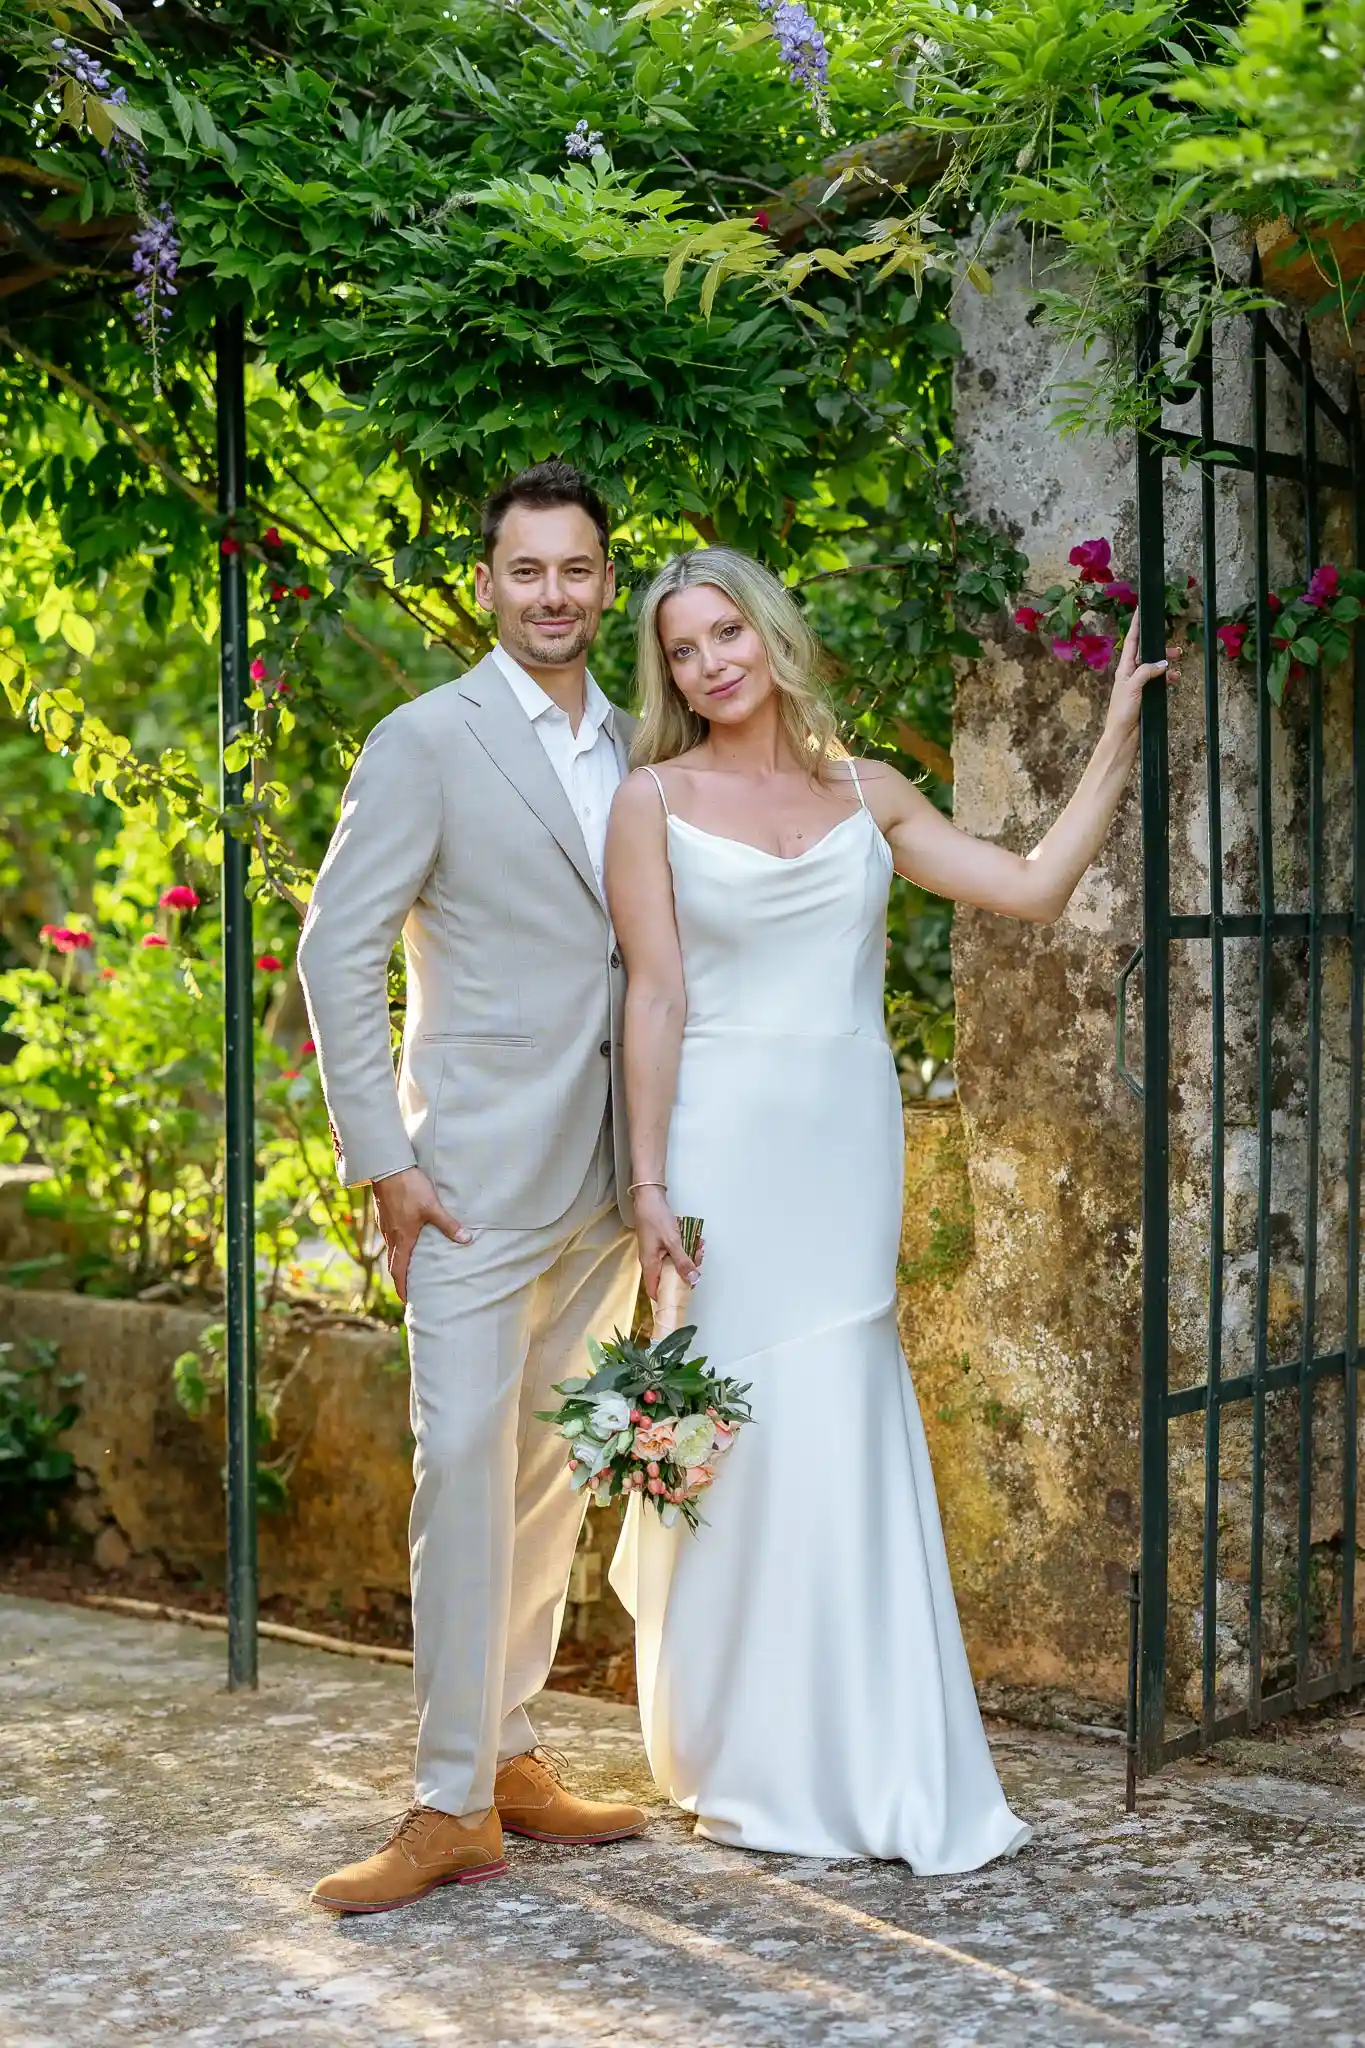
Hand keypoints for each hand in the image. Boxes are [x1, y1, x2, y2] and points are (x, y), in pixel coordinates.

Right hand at [372, 1166, 469, 1303]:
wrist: (387, 1167)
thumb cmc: (409, 1188)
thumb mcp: (432, 1207)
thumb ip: (448, 1224)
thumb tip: (466, 1239)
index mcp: (402, 1238)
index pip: (399, 1270)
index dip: (402, 1286)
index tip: (406, 1300)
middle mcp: (390, 1235)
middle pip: (393, 1263)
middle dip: (400, 1278)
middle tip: (408, 1289)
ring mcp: (385, 1224)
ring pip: (391, 1248)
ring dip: (398, 1260)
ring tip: (409, 1266)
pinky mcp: (384, 1214)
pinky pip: (389, 1235)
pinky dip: (397, 1244)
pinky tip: (405, 1238)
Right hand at [632, 1185, 700, 1301]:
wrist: (649, 1198)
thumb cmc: (656, 1218)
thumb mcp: (673, 1242)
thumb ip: (683, 1262)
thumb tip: (692, 1280)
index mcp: (650, 1265)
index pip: (656, 1292)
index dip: (668, 1298)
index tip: (684, 1298)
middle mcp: (650, 1262)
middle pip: (668, 1278)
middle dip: (685, 1274)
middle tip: (698, 1265)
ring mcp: (655, 1253)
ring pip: (673, 1265)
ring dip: (687, 1259)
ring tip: (699, 1249)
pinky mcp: (660, 1245)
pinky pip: (673, 1254)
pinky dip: (684, 1250)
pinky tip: (694, 1242)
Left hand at [1107, 608, 1178, 741]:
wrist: (1123, 736)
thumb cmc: (1123, 712)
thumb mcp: (1132, 687)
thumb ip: (1146, 671)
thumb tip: (1163, 663)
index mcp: (1124, 668)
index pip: (1131, 641)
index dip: (1136, 625)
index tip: (1140, 610)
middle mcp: (1131, 673)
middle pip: (1147, 653)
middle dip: (1161, 648)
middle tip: (1177, 649)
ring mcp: (1139, 684)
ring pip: (1156, 667)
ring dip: (1167, 664)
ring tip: (1179, 664)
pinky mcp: (1146, 694)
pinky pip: (1159, 681)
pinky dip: (1168, 678)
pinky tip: (1175, 680)